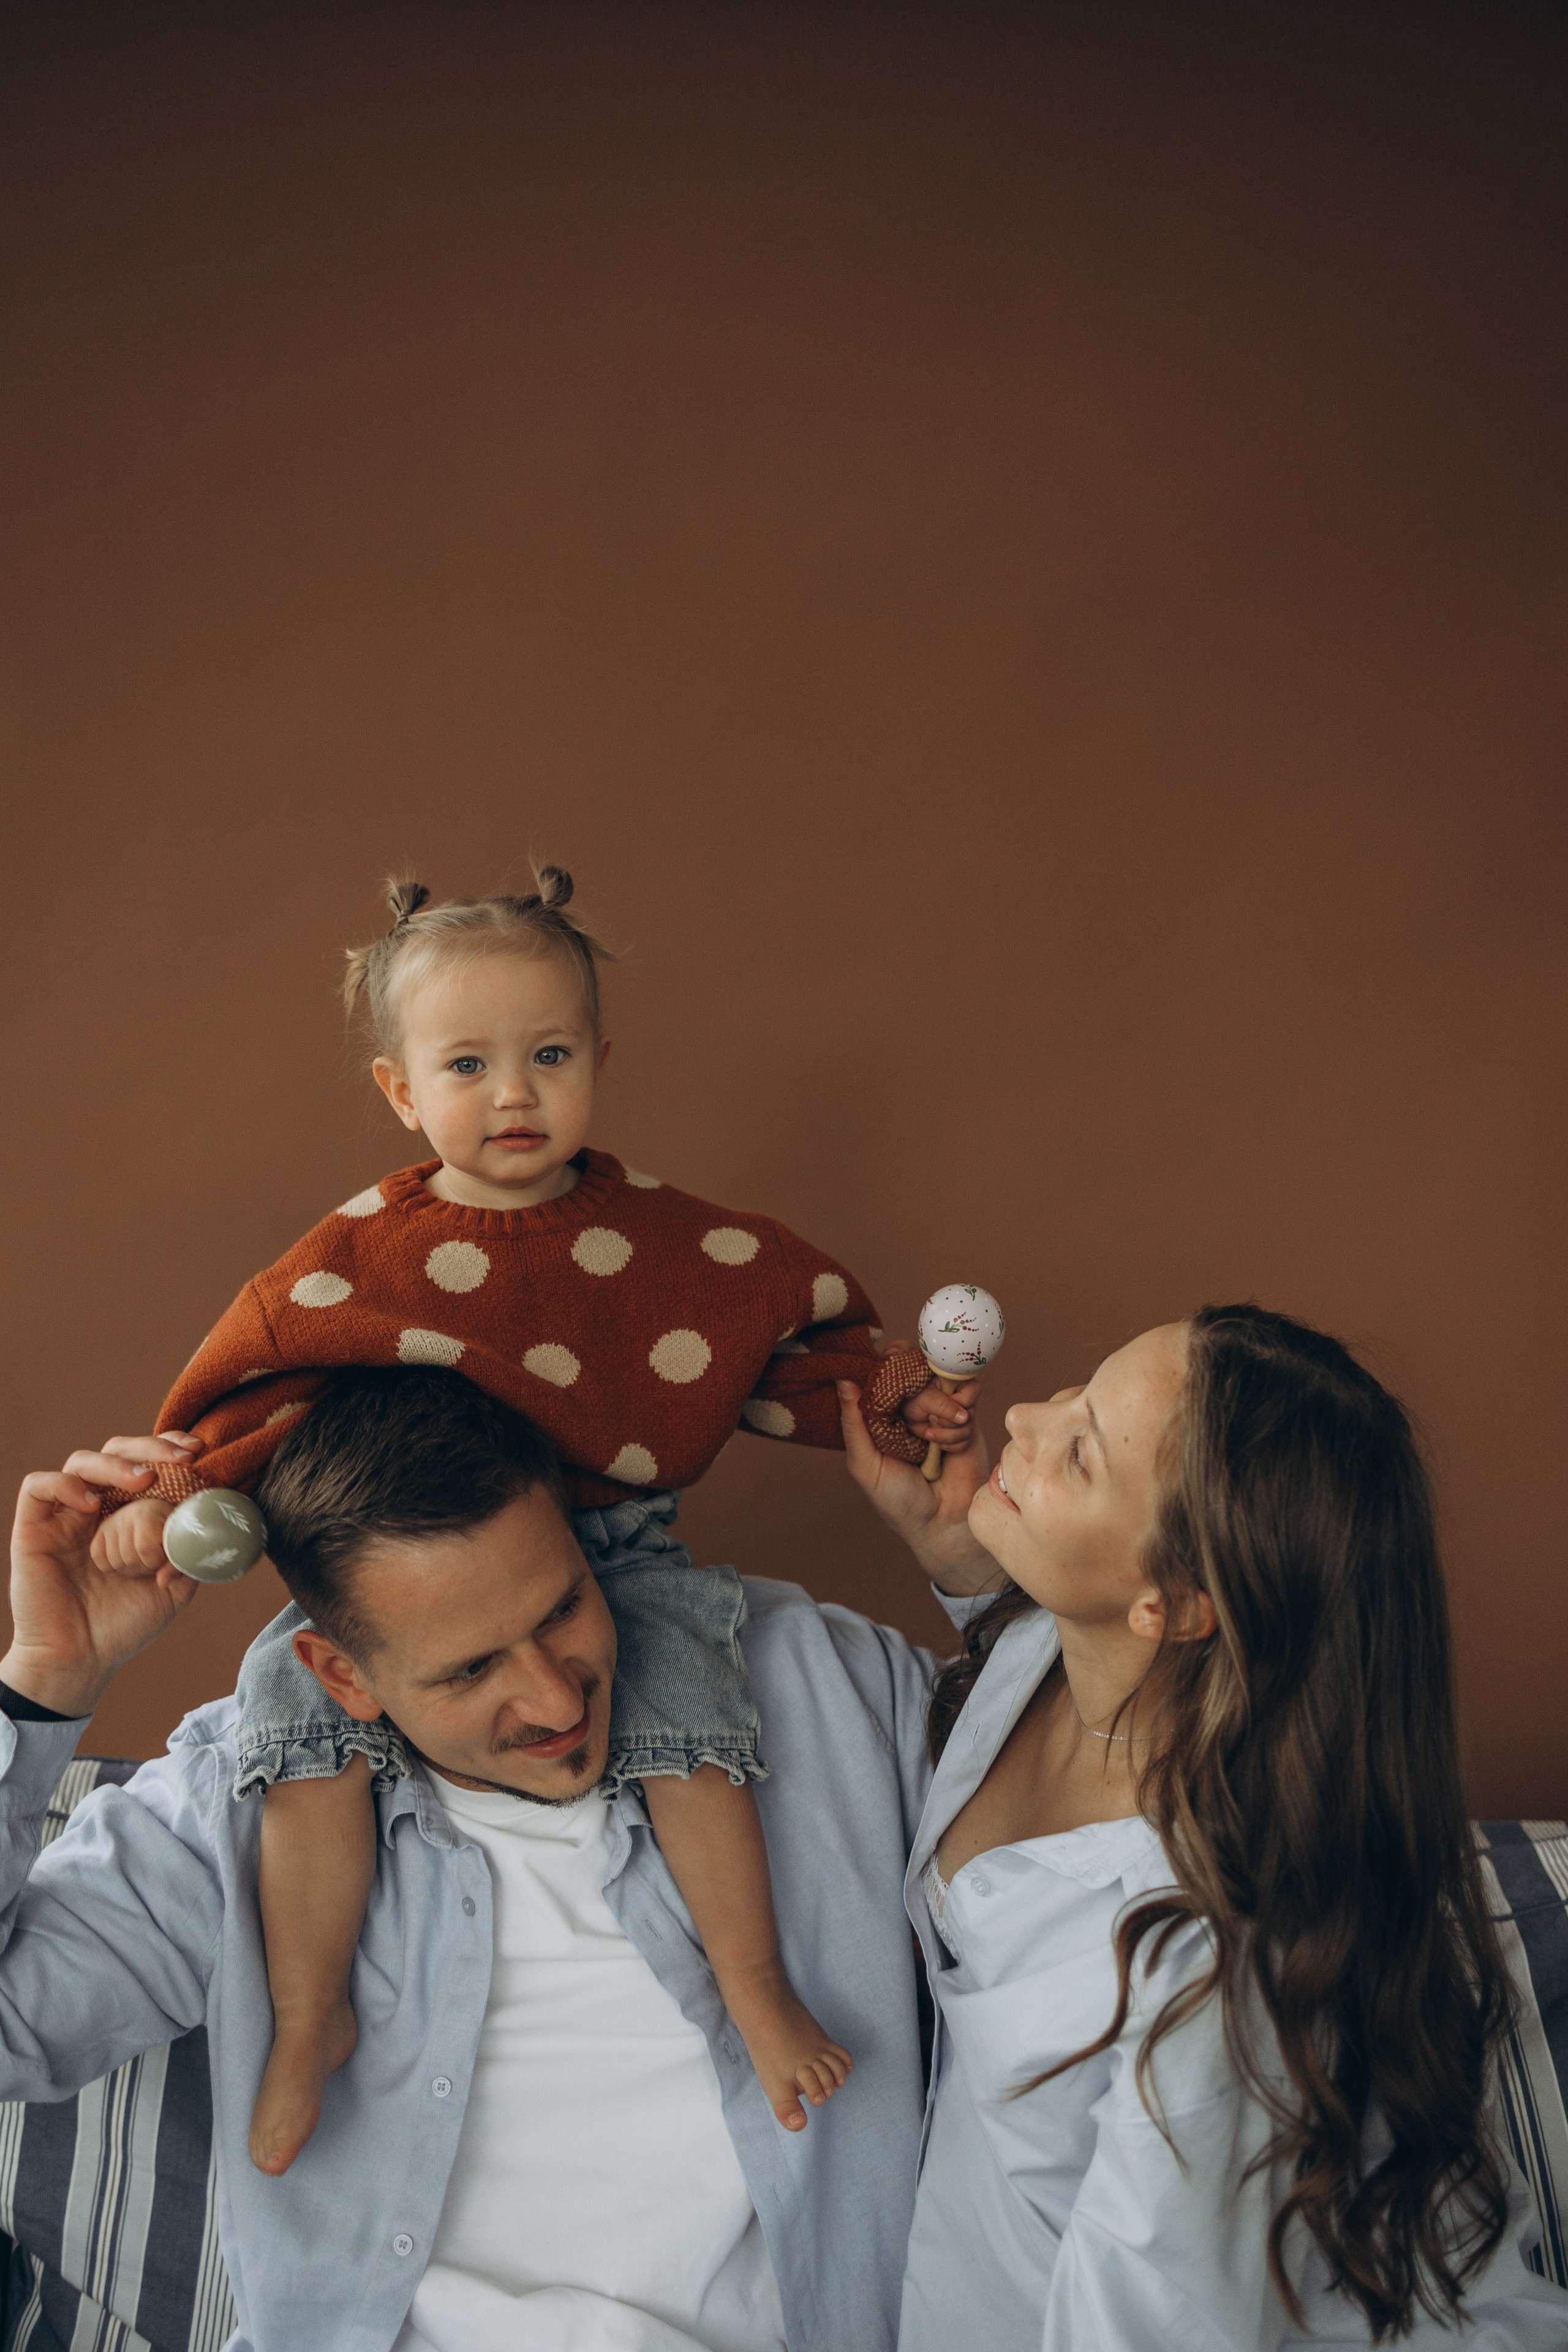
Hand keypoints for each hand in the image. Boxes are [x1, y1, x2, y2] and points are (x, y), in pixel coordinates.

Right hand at [4, 1441, 203, 1717]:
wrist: (80, 1661)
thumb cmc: (124, 1624)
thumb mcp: (173, 1587)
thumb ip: (192, 1553)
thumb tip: (211, 1521)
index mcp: (129, 1514)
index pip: (148, 1462)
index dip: (169, 1447)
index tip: (198, 1451)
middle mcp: (97, 1507)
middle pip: (117, 1451)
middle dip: (150, 1446)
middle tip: (179, 1458)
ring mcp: (64, 1516)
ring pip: (82, 1462)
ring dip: (116, 1463)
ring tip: (142, 1480)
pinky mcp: (33, 1528)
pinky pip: (39, 1487)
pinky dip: (66, 1485)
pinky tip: (93, 1504)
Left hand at [837, 1380, 1001, 1595]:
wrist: (941, 1525)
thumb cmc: (897, 1500)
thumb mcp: (865, 1464)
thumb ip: (853, 1423)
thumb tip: (843, 1381)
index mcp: (884, 1413)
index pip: (887, 1370)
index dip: (893, 1360)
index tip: (896, 1358)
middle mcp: (912, 1408)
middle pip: (920, 1374)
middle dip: (923, 1399)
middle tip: (919, 1427)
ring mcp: (941, 1413)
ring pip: (947, 1385)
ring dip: (941, 1411)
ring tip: (931, 1442)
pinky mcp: (967, 1423)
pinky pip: (968, 1403)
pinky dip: (956, 1427)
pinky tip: (947, 1449)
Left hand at [897, 1374, 978, 1455]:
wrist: (906, 1415)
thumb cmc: (914, 1398)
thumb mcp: (925, 1398)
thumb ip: (943, 1405)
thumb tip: (964, 1417)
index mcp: (959, 1383)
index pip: (973, 1391)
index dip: (957, 1401)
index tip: (938, 1402)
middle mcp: (965, 1400)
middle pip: (969, 1416)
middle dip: (947, 1422)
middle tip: (930, 1417)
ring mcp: (964, 1417)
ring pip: (966, 1432)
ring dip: (946, 1436)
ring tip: (928, 1432)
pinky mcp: (960, 1433)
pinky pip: (963, 1444)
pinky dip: (949, 1446)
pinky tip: (936, 1441)